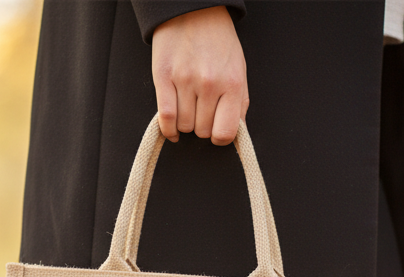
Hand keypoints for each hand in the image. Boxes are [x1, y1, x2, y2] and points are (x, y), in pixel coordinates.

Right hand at [151, 6, 248, 144]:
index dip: (220, 137)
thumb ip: (239, 102)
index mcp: (232, 84)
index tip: (216, 130)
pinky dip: (168, 129)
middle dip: (202, 126)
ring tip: (189, 107)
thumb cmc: (218, 42)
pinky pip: (165, 117)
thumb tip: (234, 131)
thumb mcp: (238, 70)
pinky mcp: (163, 78)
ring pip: (184, 126)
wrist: (194, 11)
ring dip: (185, 123)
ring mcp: (185, 81)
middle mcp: (209, 84)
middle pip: (202, 131)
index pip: (225, 132)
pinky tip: (172, 129)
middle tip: (202, 110)